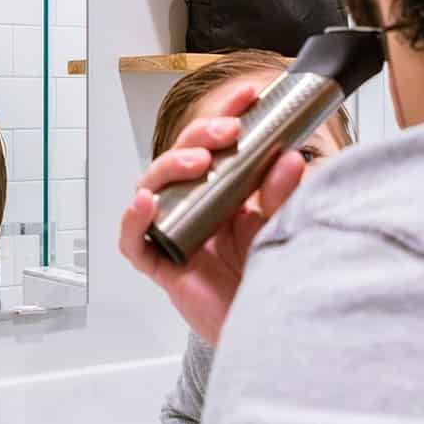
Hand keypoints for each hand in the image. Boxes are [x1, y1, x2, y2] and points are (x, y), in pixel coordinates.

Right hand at [119, 83, 304, 344]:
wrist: (269, 329)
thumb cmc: (268, 276)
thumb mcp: (280, 227)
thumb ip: (281, 195)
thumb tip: (289, 160)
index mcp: (222, 192)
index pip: (216, 144)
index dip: (226, 115)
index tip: (249, 94)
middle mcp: (193, 207)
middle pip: (179, 159)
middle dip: (200, 136)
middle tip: (228, 132)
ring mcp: (173, 233)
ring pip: (151, 189)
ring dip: (170, 167)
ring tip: (198, 162)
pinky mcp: (161, 265)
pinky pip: (134, 241)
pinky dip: (135, 220)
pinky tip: (147, 203)